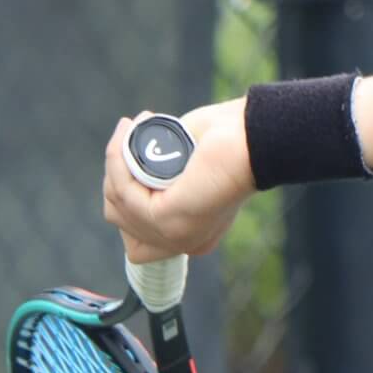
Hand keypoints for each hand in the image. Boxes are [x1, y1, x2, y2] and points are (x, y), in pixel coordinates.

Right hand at [102, 100, 255, 263]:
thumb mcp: (186, 165)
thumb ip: (160, 179)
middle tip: (129, 138)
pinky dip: (119, 162)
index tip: (126, 164)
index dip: (121, 201)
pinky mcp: (167, 219)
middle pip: (120, 221)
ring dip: (115, 165)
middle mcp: (185, 243)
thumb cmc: (229, 140)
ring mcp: (175, 236)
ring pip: (117, 205)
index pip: (136, 240)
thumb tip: (128, 170)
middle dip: (115, 179)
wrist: (257, 135)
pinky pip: (125, 193)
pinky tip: (127, 133)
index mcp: (193, 236)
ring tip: (129, 128)